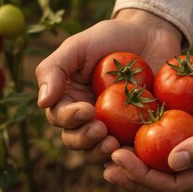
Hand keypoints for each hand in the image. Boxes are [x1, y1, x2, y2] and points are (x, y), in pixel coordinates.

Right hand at [35, 9, 181, 163]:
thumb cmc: (111, 37)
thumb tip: (42, 102)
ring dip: (102, 152)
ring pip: (98, 151)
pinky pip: (128, 150)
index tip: (87, 110)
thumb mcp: (79, 46)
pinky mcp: (136, 131)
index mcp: (70, 99)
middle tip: (101, 130)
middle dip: (85, 140)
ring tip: (114, 144)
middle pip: (76, 140)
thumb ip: (55, 69)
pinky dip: (128, 156)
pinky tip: (134, 152)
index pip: (60, 117)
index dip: (70, 118)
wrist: (150, 35)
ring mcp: (113, 127)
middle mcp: (88, 117)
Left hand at [103, 51, 192, 191]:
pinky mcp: (188, 118)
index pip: (171, 183)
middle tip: (104, 155)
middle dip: (130, 170)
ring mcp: (192, 137)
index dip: (142, 177)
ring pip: (156, 153)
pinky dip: (143, 128)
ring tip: (106, 141)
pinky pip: (162, 128)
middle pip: (158, 173)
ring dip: (132, 151)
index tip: (117, 158)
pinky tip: (124, 117)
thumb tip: (173, 163)